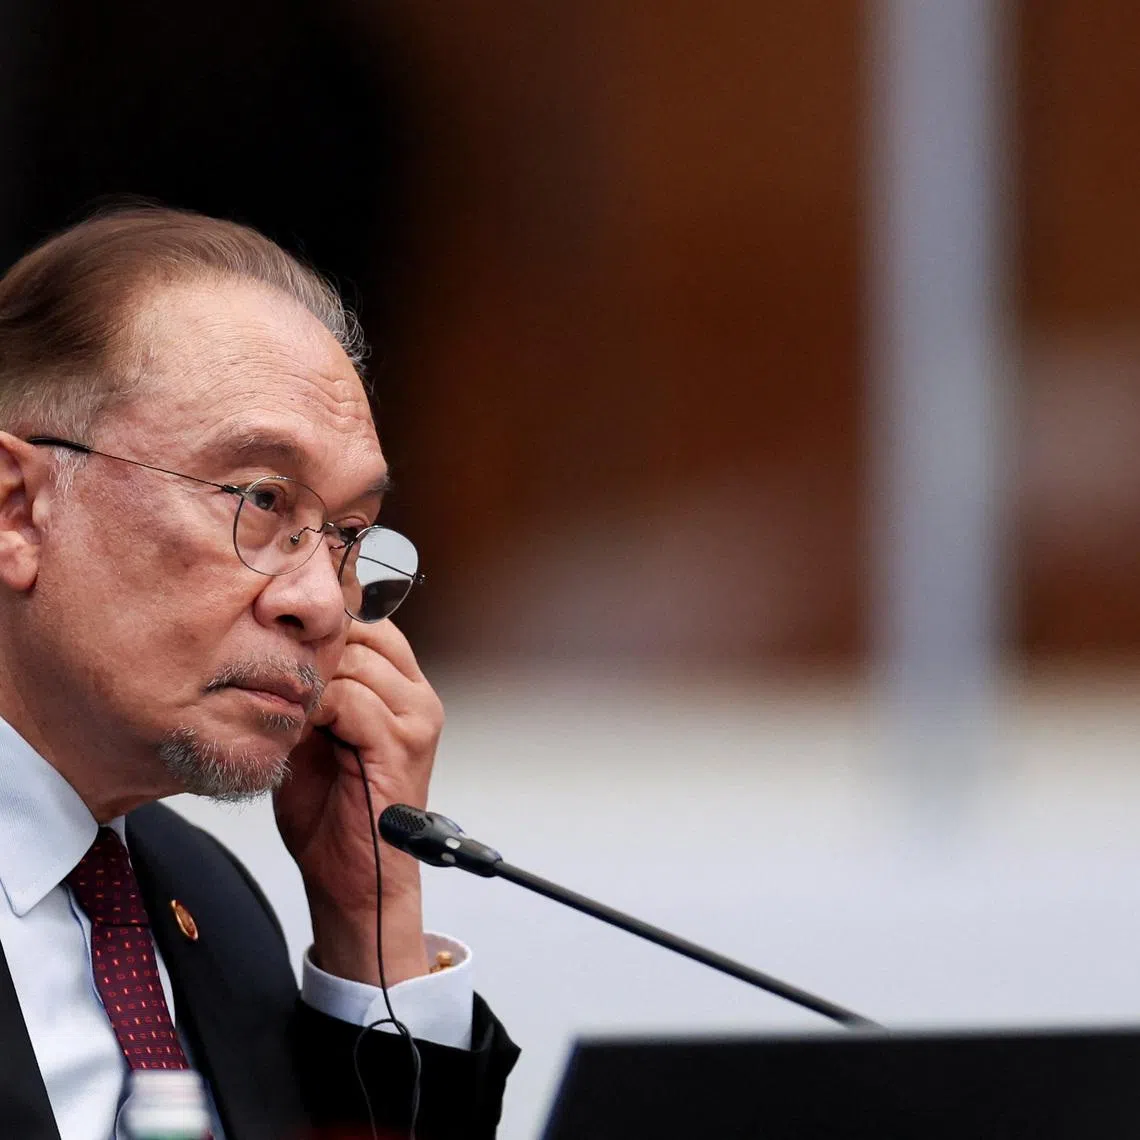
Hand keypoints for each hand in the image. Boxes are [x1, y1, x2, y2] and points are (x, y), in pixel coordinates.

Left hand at [274, 619, 443, 986]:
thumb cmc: (330, 811)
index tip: (278, 639)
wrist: (350, 879)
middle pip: (361, 632)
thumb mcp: (312, 731)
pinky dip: (315, 712)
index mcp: (403, 687)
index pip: (369, 620)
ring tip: (284, 711)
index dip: (322, 626)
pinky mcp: (402, 745)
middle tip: (273, 677)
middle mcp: (418, 696)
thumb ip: (310, 687)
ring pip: (353, 663)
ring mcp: (416, 718)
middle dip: (311, 651)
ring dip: (309, 683)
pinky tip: (297, 733)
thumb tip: (274, 645)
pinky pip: (351, 701)